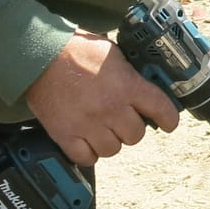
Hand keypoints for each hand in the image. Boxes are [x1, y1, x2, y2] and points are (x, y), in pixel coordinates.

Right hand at [23, 32, 179, 165]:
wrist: (40, 55)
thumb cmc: (76, 50)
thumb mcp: (114, 54)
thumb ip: (130, 74)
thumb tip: (143, 88)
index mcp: (127, 86)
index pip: (162, 109)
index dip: (169, 119)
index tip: (169, 122)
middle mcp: (111, 108)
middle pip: (136, 135)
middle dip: (132, 128)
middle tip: (123, 119)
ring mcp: (88, 124)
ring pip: (113, 149)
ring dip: (110, 141)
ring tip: (103, 129)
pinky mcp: (66, 135)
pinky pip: (86, 158)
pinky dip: (89, 153)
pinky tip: (87, 141)